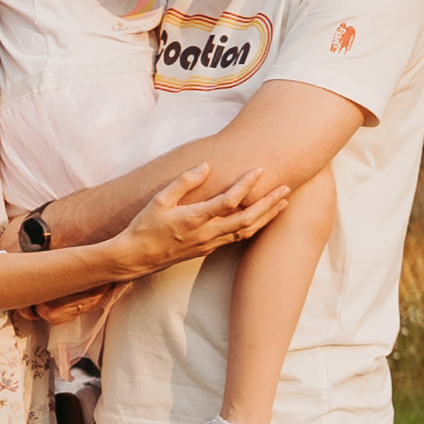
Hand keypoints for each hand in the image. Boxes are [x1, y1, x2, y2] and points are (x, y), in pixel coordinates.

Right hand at [108, 163, 292, 277]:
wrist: (136, 258)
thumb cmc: (145, 226)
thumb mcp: (159, 200)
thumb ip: (183, 181)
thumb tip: (206, 165)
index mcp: (194, 218)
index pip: (228, 201)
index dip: (246, 185)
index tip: (259, 170)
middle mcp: (206, 233)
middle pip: (247, 218)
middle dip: (269, 203)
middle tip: (286, 187)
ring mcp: (209, 244)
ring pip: (246, 231)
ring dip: (267, 216)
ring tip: (284, 202)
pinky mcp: (208, 250)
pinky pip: (238, 238)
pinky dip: (254, 226)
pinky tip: (263, 218)